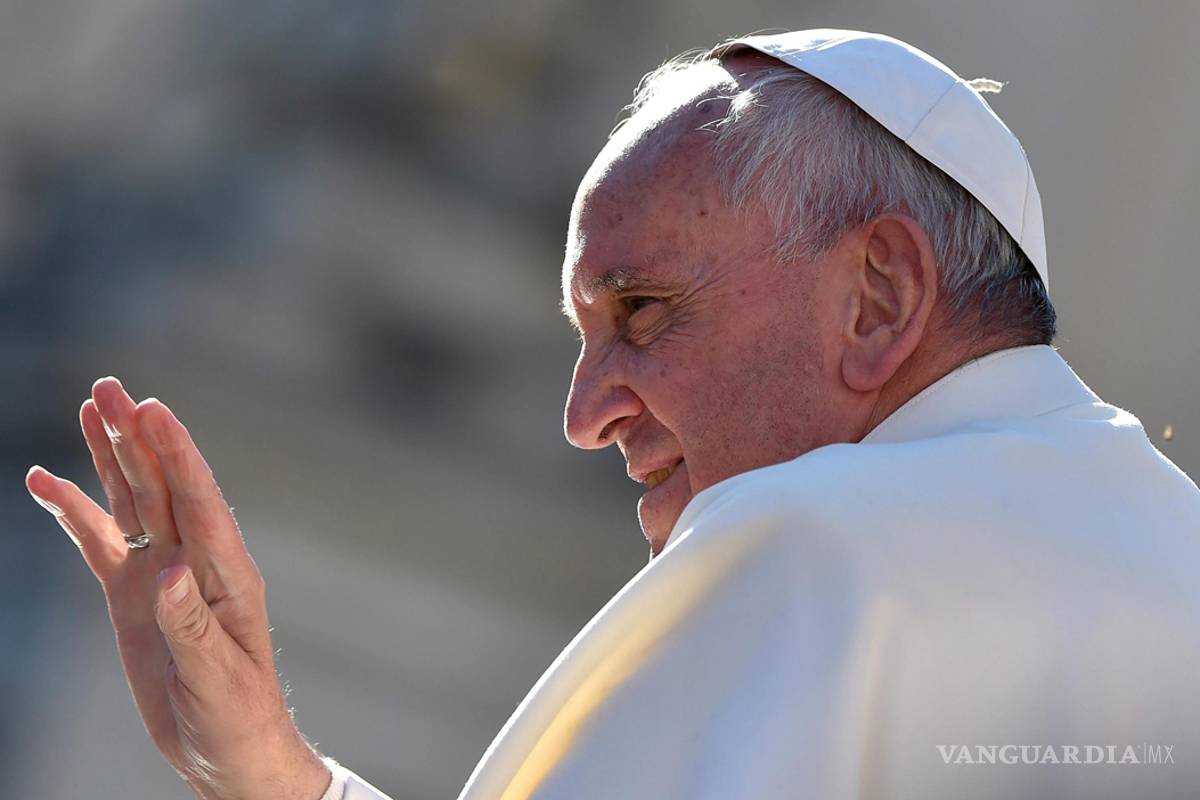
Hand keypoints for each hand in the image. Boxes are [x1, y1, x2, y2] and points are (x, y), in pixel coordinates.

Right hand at [25, 377, 330, 799]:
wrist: (228, 749)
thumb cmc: (238, 717)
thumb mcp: (217, 678)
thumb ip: (192, 623)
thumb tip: (172, 570)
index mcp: (227, 574)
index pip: (201, 502)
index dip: (178, 455)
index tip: (154, 411)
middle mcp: (195, 560)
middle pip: (163, 486)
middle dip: (138, 437)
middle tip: (110, 387)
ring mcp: (161, 572)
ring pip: (132, 500)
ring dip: (111, 456)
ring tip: (90, 406)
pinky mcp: (134, 593)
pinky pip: (99, 541)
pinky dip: (73, 511)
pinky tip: (45, 481)